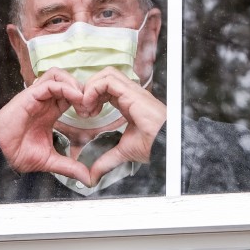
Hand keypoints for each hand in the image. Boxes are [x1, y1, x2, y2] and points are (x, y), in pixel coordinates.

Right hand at [0, 68, 90, 183]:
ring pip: (58, 75)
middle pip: (66, 80)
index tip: (91, 113)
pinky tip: (76, 97)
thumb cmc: (19, 154)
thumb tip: (87, 178)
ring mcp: (37, 97)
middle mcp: (44, 101)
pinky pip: (50, 82)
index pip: (70, 95)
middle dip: (81, 88)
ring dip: (73, 83)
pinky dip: (65, 87)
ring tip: (82, 98)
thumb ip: (69, 167)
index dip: (83, 99)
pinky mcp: (30, 95)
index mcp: (50, 112)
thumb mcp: (51, 161)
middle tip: (90, 104)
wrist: (1, 154)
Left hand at [81, 67, 166, 184]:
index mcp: (128, 102)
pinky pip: (108, 81)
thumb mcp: (123, 152)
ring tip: (86, 107)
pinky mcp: (132, 92)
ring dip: (90, 88)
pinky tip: (90, 105)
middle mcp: (130, 93)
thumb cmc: (154, 145)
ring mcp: (131, 91)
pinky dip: (94, 89)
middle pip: (104, 76)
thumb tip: (93, 176)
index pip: (106, 88)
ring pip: (106, 74)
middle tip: (83, 109)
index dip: (92, 97)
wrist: (167, 145)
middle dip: (89, 89)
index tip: (87, 115)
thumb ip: (106, 161)